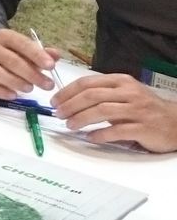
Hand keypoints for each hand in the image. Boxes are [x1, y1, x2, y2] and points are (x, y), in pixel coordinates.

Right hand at [0, 29, 59, 99]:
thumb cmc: (11, 53)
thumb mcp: (25, 49)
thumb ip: (41, 53)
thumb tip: (56, 55)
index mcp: (4, 36)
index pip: (22, 44)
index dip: (37, 55)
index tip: (51, 67)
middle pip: (10, 60)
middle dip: (31, 74)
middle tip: (48, 85)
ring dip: (15, 81)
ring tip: (30, 89)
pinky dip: (0, 91)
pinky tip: (13, 95)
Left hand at [53, 74, 176, 151]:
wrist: (176, 122)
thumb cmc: (145, 108)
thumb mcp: (125, 94)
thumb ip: (103, 94)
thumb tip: (70, 99)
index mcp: (122, 81)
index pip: (88, 83)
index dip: (67, 92)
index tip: (55, 101)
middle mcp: (129, 93)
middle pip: (92, 96)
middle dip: (70, 105)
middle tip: (58, 114)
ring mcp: (137, 111)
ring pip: (102, 111)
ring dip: (81, 118)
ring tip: (70, 125)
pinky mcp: (143, 128)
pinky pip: (117, 131)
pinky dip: (100, 134)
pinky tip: (90, 137)